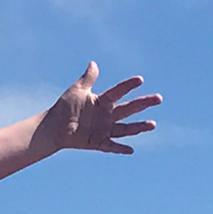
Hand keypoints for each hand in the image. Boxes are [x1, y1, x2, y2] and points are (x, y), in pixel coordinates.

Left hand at [43, 61, 161, 155]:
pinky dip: (120, 149)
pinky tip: (131, 150)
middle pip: (129, 109)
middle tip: (159, 98)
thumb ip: (88, 78)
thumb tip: (94, 63)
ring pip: (125, 128)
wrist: (54, 127)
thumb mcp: (77, 90)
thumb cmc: (64, 107)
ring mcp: (104, 129)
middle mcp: (107, 115)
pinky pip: (111, 146)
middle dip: (144, 104)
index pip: (118, 92)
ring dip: (139, 127)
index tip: (140, 80)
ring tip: (153, 124)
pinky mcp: (98, 142)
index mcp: (103, 101)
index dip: (128, 86)